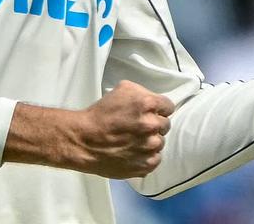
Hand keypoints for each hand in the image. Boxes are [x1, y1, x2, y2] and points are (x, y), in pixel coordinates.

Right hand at [3, 80, 172, 177]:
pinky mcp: (145, 164)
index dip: (158, 109)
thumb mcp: (121, 89)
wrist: (84, 140)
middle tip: (138, 127)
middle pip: (165, 125)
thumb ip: (142, 93)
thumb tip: (152, 101)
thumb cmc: (100, 113)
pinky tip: (134, 152)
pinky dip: (147, 156)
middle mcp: (152, 125)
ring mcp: (150, 147)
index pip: (168, 106)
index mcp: (147, 104)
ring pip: (160, 143)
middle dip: (154, 124)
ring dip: (150, 141)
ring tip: (133, 141)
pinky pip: (156, 159)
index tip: (149, 112)